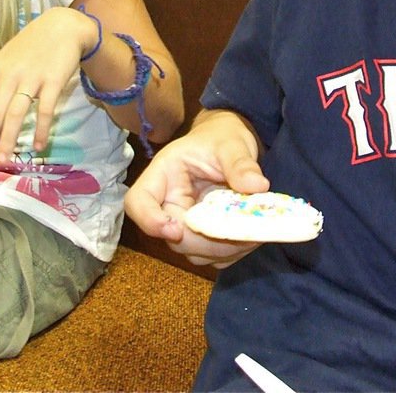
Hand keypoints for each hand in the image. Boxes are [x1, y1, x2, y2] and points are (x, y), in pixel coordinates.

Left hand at [0, 7, 94, 165]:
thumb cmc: (33, 44)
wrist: (63, 26)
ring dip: (8, 140)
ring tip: (4, 159)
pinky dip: (40, 130)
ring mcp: (32, 78)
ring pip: (15, 114)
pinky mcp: (54, 81)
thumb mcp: (8, 57)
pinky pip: (44, 110)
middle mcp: (11, 75)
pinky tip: (37, 146)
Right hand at [124, 109, 268, 268]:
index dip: (150, 221)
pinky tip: (251, 236)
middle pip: (171, 237)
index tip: (175, 230)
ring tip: (253, 233)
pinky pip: (211, 257)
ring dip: (223, 250)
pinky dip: (232, 252)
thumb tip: (257, 186)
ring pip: (192, 252)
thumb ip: (241, 163)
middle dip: (206, 242)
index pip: (138, 202)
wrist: (229, 145)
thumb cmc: (222, 138)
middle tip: (243, 235)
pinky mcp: (201, 237)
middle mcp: (167, 202)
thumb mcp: (232, 143)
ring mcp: (183, 223)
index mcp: (163, 174)